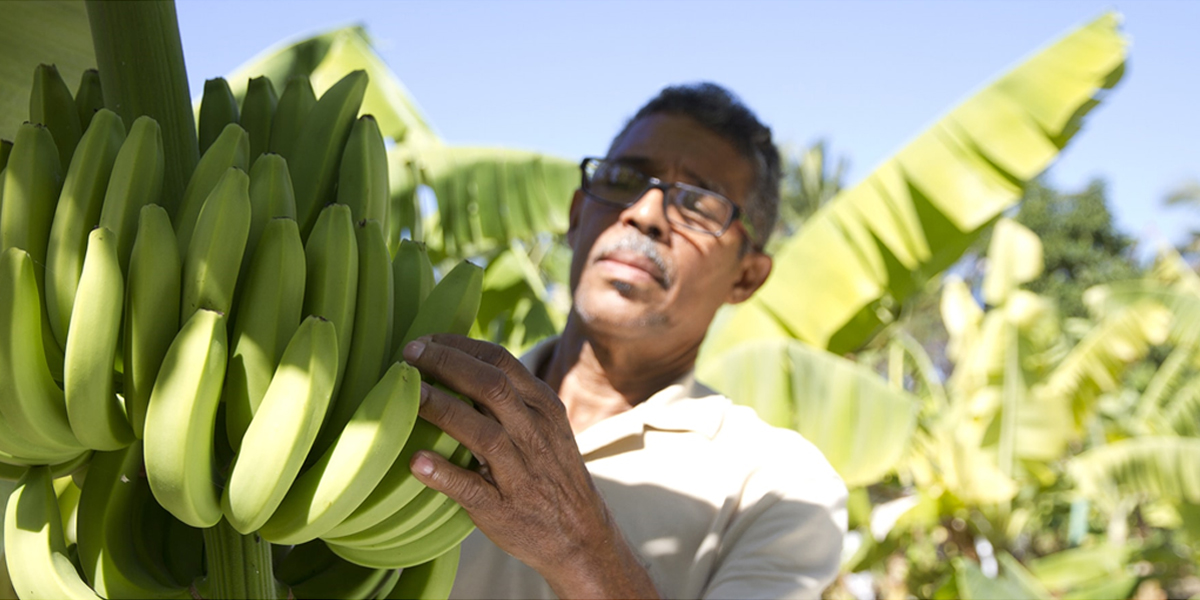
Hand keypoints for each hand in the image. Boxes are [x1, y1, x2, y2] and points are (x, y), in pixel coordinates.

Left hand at [402, 334, 658, 598]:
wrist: (580, 535)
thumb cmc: (550, 471)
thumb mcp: (546, 425)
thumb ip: (511, 397)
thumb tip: (457, 362)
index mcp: (544, 407)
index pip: (501, 361)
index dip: (458, 346)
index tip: (424, 341)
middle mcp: (535, 435)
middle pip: (491, 387)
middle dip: (447, 365)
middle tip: (407, 356)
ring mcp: (521, 474)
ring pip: (483, 434)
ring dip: (442, 409)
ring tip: (407, 394)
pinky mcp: (504, 509)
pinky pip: (473, 489)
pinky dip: (444, 474)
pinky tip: (416, 461)